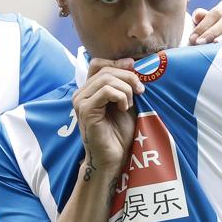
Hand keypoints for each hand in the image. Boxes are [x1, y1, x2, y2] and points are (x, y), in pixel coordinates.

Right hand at [73, 58, 139, 178]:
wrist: (113, 158)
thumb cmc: (119, 134)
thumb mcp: (125, 102)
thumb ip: (124, 84)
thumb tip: (130, 62)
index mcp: (88, 91)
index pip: (97, 64)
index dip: (116, 63)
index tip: (134, 68)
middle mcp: (80, 94)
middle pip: (105, 70)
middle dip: (128, 77)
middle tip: (141, 91)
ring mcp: (80, 102)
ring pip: (107, 79)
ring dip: (126, 89)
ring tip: (131, 103)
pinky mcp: (85, 110)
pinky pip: (106, 91)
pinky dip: (121, 96)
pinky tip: (124, 108)